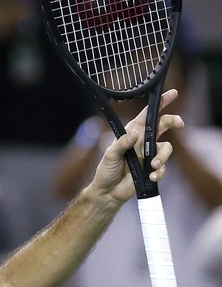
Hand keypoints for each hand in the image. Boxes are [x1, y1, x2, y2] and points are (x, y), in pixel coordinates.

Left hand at [87, 89, 183, 204]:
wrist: (109, 191)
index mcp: (132, 133)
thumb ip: (122, 143)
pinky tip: (152, 176)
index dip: (159, 103)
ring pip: (166, 148)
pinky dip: (159, 172)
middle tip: (180, 123)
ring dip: (162, 157)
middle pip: (163, 126)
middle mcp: (143, 141)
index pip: (147, 115)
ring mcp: (149, 155)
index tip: (172, 94)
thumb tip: (135, 133)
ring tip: (152, 166)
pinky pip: (163, 167)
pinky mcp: (152, 168)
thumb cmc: (106, 170)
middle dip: (173, 121)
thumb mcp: (110, 154)